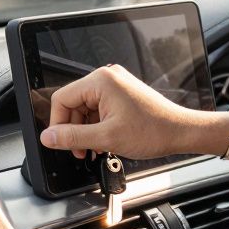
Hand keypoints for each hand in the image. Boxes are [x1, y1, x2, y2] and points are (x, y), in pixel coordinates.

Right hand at [39, 64, 202, 158]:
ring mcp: (115, 85)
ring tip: (95, 148)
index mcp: (100, 81)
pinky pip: (99, 109)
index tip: (61, 142)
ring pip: (85, 109)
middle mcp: (107, 78)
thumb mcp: (106, 137)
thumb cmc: (153, 130)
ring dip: (86, 131)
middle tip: (81, 151)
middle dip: (74, 130)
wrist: (180, 132)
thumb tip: (48, 137)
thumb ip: (72, 137)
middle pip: (73, 104)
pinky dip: (97, 126)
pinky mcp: (122, 94)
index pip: (61, 99)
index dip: (58, 124)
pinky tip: (104, 141)